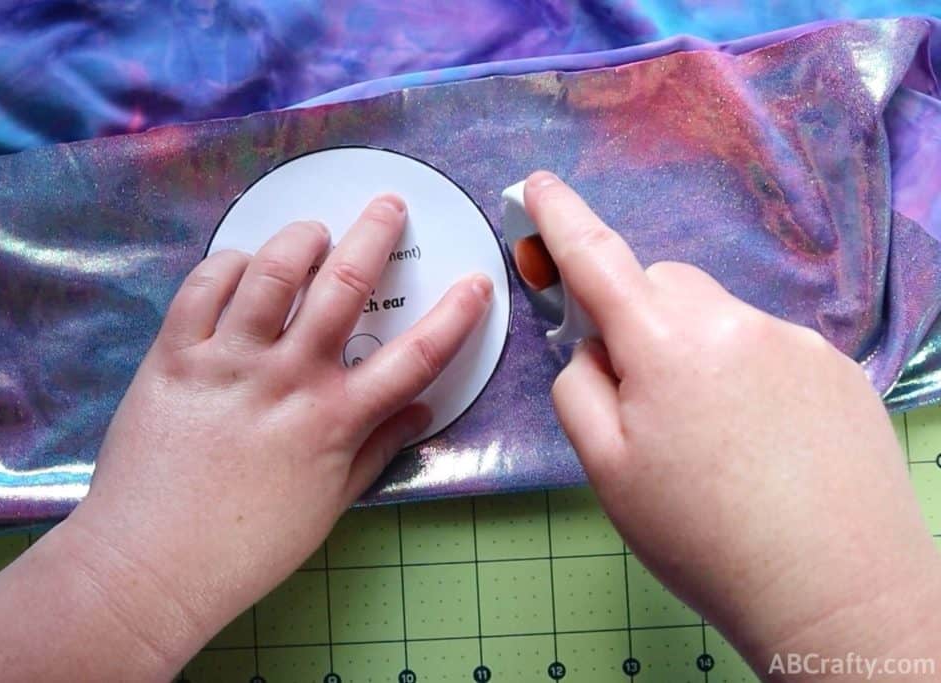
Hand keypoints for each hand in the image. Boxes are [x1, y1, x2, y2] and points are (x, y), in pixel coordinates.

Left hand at [61, 195, 491, 672]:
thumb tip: (422, 411)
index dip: (456, 316)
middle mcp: (288, 377)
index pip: (416, 357)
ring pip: (271, 270)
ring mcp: (229, 360)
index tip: (475, 283)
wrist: (151, 565)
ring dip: (300, 238)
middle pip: (344, 284)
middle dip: (374, 233)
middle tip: (387, 206)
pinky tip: (242, 262)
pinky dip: (228, 263)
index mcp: (335, 419)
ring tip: (313, 232)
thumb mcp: (331, 505)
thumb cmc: (249, 546)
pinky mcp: (174, 355)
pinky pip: (204, 287)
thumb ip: (378, 449)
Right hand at [525, 172, 940, 675]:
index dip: (558, 217)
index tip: (538, 184)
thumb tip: (593, 347)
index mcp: (665, 344)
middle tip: (641, 397)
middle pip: (662, 287)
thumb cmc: (703, 538)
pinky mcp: (837, 367)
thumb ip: (579, 388)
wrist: (836, 593)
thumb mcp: (606, 470)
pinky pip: (766, 346)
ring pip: (716, 318)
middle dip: (637, 318)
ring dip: (694, 350)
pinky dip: (745, 374)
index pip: (598, 258)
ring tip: (711, 438)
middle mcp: (734, 322)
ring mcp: (794, 340)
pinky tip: (760, 442)